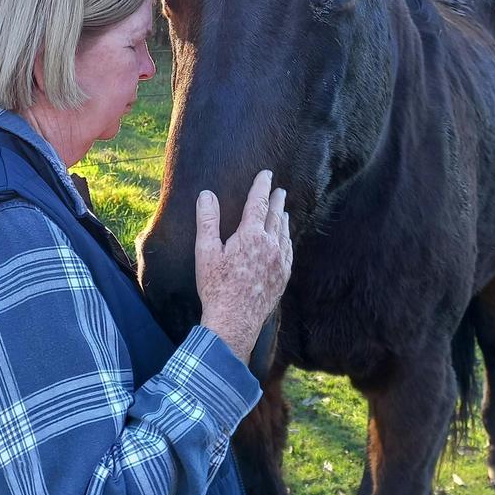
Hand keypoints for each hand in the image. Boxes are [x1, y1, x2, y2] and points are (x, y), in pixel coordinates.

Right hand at [195, 170, 292, 363]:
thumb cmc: (216, 286)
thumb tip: (206, 194)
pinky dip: (287, 240)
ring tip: (283, 211)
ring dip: (283, 219)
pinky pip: (288, 252)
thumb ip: (207, 220)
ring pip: (284, 233)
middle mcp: (270, 245)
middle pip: (276, 216)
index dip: (262, 186)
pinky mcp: (283, 277)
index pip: (258, 202)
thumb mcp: (205, 251)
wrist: (234, 321)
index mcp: (251, 235)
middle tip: (279, 189)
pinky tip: (285, 240)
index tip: (266, 174)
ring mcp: (280, 262)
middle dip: (276, 200)